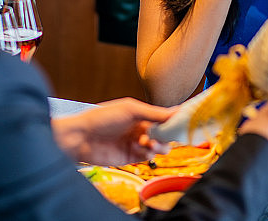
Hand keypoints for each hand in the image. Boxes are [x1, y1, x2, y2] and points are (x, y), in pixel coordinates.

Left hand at [51, 98, 175, 165]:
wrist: (80, 138)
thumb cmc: (102, 117)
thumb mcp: (131, 109)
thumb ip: (154, 113)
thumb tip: (176, 112)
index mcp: (140, 113)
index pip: (163, 116)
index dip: (175, 119)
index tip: (187, 121)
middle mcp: (139, 128)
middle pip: (164, 134)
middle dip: (168, 135)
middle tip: (166, 135)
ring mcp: (135, 143)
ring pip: (158, 146)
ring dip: (159, 145)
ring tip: (150, 142)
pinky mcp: (130, 157)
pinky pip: (147, 156)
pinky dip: (149, 152)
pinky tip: (143, 147)